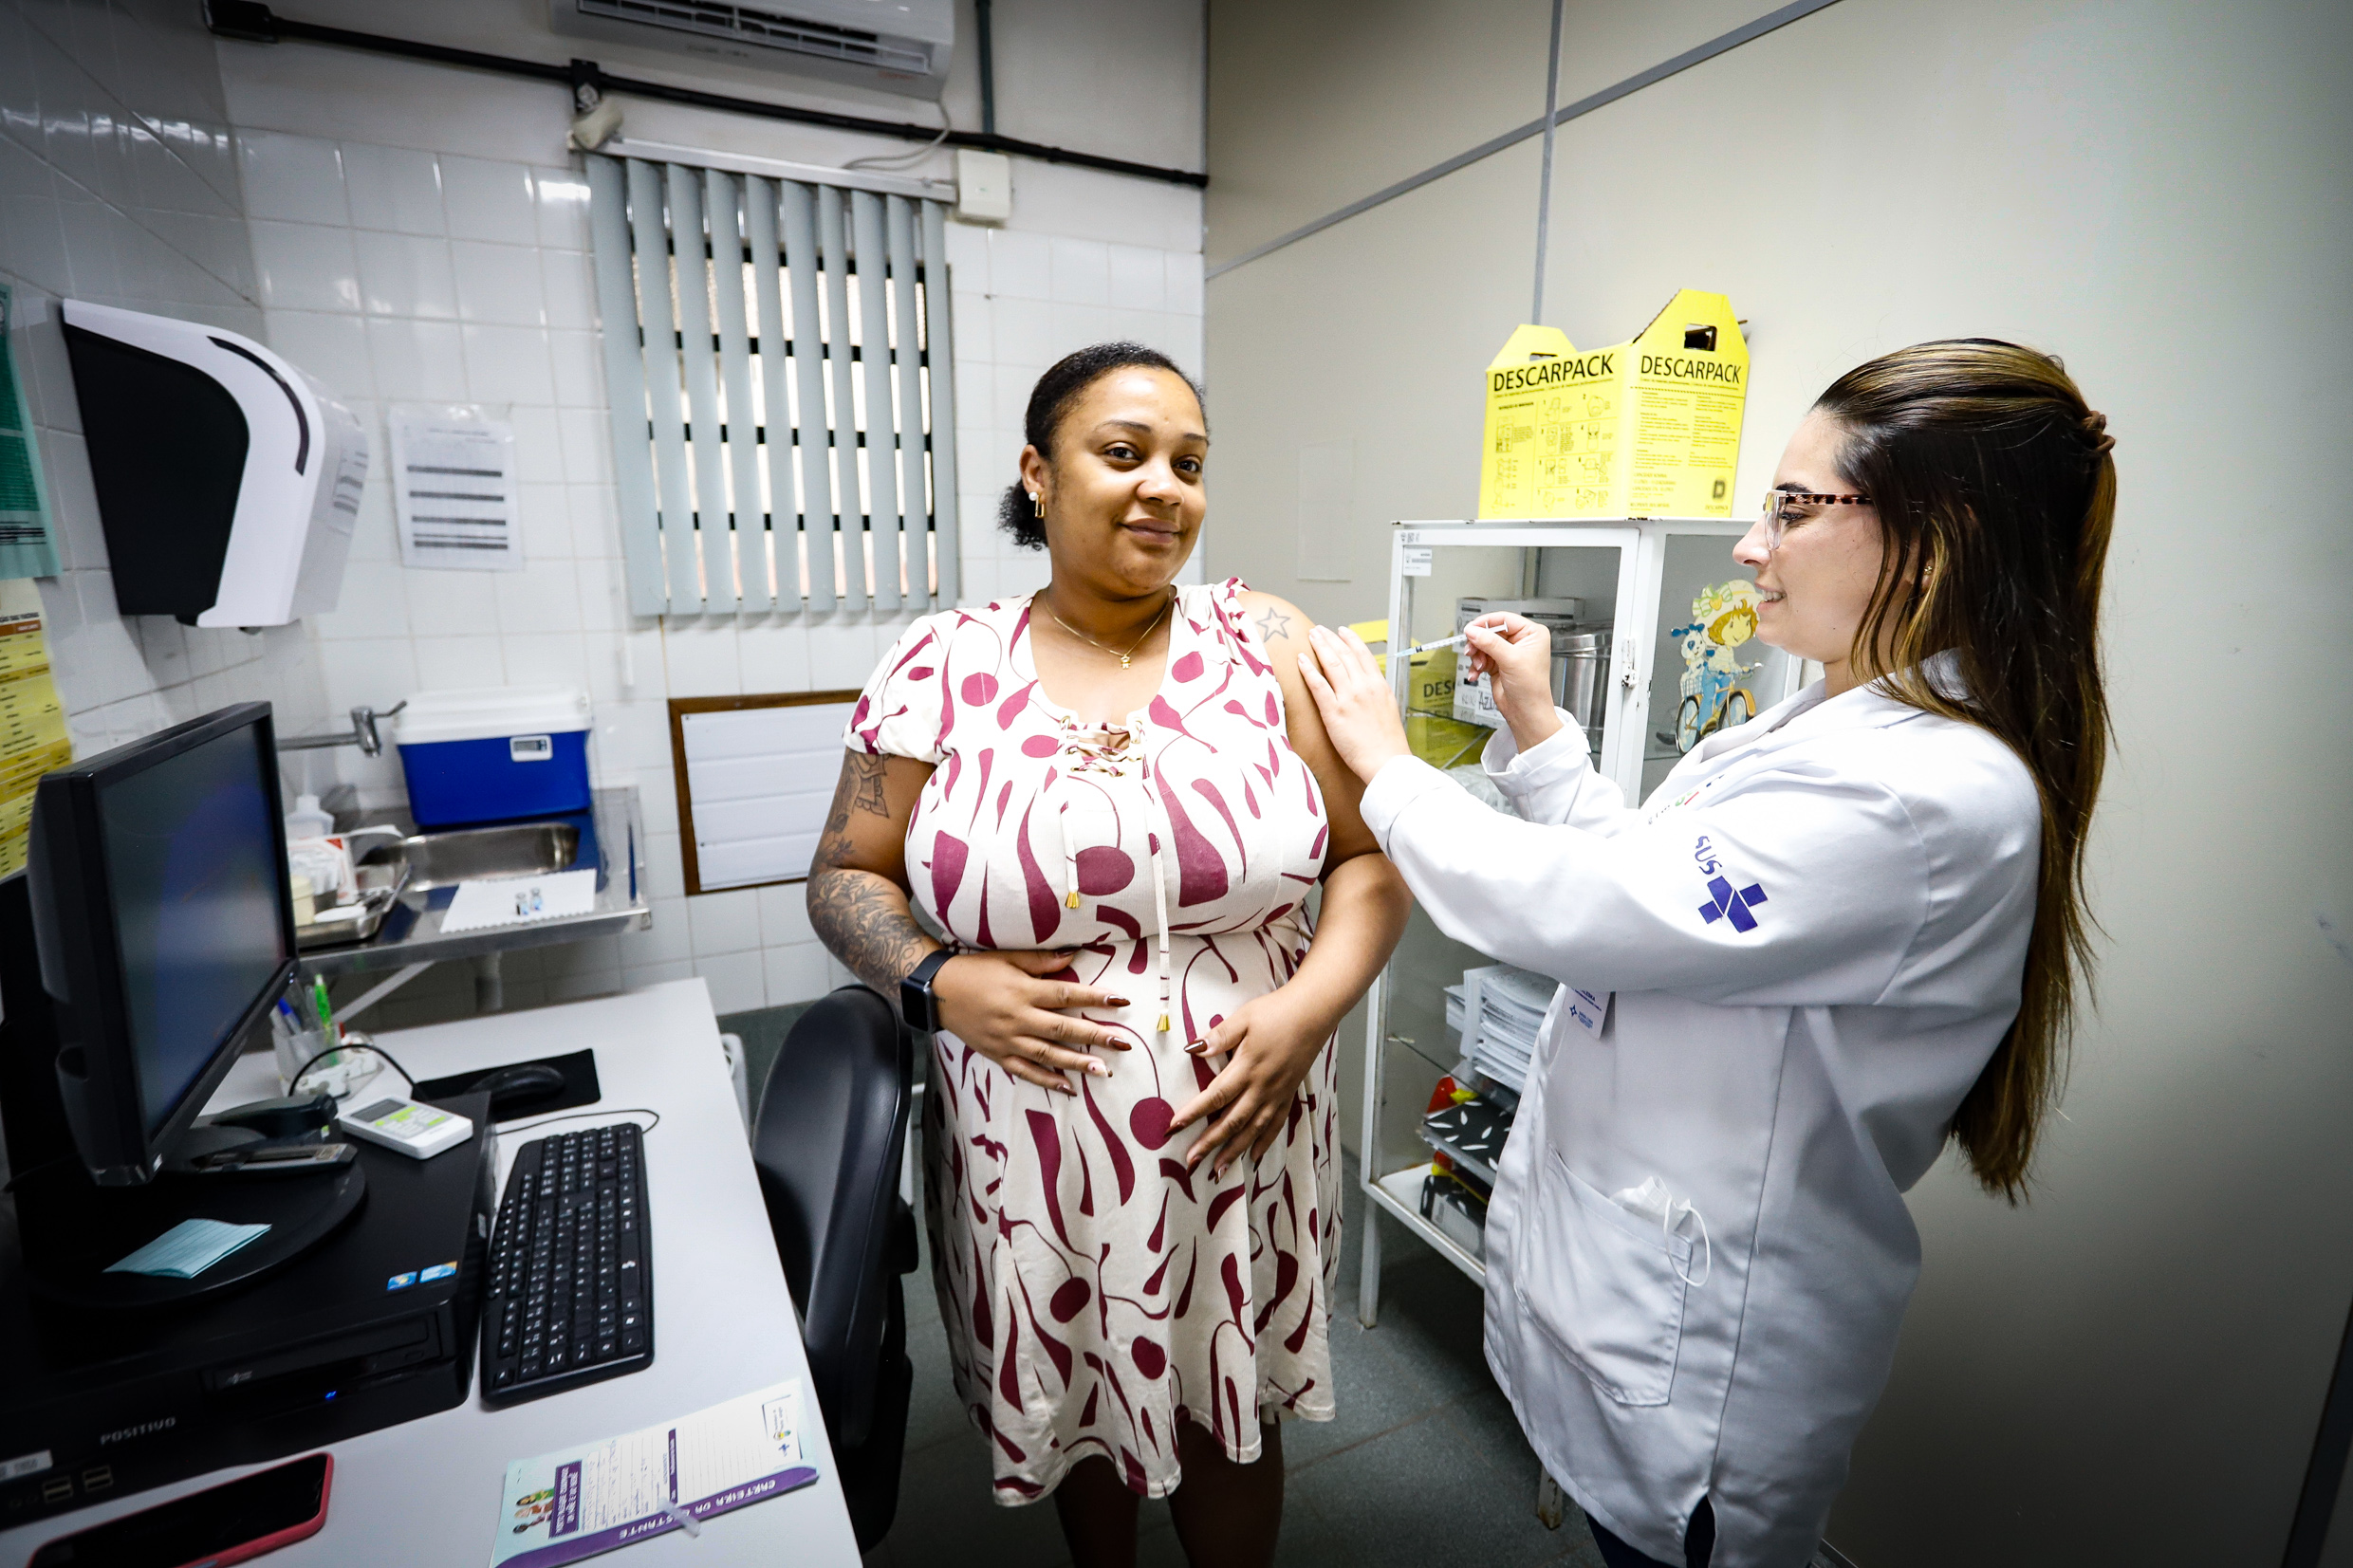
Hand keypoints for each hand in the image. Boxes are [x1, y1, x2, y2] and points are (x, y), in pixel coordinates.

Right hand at [931, 949, 1131, 1095]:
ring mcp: (1007, 1041)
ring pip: (1048, 1054)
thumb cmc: (975, 970)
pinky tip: (1068, 1086)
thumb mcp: (1007, 959)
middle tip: (1122, 1042)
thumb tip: (1073, 956)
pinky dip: (1047, 1080)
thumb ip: (1041, 962)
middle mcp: (1017, 1019)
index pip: (1065, 995)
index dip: (1094, 998)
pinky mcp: (998, 1055)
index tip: (1120, 1000)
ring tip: (1103, 1070)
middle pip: (1062, 1029)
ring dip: (1077, 1062)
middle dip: (1094, 1036)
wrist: (938, 992)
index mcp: (1022, 992)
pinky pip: (1026, 1071)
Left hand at [1167, 990, 1329, 1177]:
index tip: (1174, 1127)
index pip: (1215, 1096)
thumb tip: (1192, 1049)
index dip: (1194, 1113)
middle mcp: (1262, 1087)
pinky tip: (1253, 1156)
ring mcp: (1277, 1094)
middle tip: (1191, 1162)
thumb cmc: (1276, 1013)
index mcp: (1247, 1067)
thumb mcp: (1244, 1018)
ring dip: (1234, 1151)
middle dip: (1210, 1143)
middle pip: (1232, 1121)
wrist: (1314, 1013)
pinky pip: (1275, 1125)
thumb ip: (1219, 1036)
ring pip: (1253, 1130)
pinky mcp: (1288, 1095)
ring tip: (1217, 1170)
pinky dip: (1264, 1142)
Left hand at [1298, 624, 1410, 782]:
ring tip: (1311, 636)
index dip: (1351, 640)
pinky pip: (1318, 685)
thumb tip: (1369, 689)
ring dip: (1319, 646)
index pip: (1363, 655)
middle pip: (1345, 655)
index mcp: (1380, 686)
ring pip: (1332, 664)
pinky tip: (1301, 659)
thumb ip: (1377, 695)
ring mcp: (1349, 698)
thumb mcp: (1389, 710)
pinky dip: (1308, 670)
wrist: (1387, 761)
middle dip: (1331, 639)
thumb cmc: (1389, 744)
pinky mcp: (1334, 712)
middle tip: (1319, 629)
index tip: (1342, 631)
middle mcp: (1364, 687)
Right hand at [1463, 614, 1562, 751]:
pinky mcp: (1498, 664)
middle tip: (1471, 650)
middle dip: (1479, 643)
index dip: (1486, 623)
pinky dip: (1476, 665)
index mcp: (1532, 634)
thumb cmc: (1531, 688)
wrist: (1526, 713)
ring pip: (1483, 645)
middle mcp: (1521, 641)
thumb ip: (1490, 642)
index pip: (1505, 619)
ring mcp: (1508, 653)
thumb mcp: (1511, 660)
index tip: (1471, 629)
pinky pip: (1481, 658)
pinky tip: (1475, 673)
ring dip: (1477, 655)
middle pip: (1491, 632)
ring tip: (1478, 665)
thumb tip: (1473, 630)